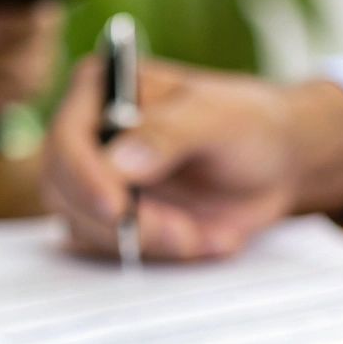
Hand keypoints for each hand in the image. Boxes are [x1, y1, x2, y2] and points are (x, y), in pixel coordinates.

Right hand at [42, 58, 342, 259]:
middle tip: (181, 233)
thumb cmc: (248, 122)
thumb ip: (169, 134)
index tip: (117, 209)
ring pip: (88, 229)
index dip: (84, 179)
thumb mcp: (217, 118)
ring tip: (203, 233)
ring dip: (148, 242)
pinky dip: (162, 254)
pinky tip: (206, 236)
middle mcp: (89, 136)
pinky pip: (116, 251)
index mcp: (102, 90)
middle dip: (122, 223)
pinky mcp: (115, 218)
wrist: (277, 161)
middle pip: (65, 193)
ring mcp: (98, 180)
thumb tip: (118, 163)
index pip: (66, 140)